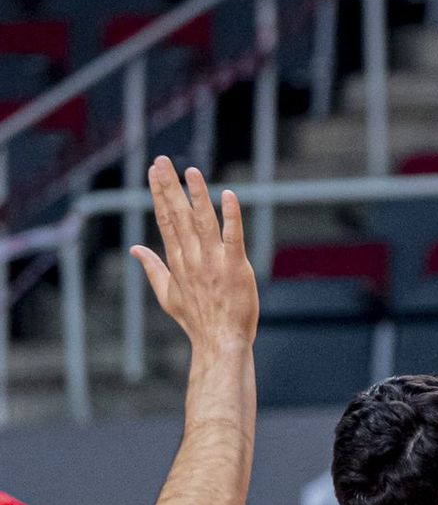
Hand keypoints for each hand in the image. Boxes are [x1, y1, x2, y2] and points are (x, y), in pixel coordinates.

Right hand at [131, 157, 257, 351]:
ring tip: (190, 171)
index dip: (159, 194)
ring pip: (204, 221)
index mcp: (177, 260)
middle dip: (169, 186)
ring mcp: (214, 262)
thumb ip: (152, 268)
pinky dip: (232, 217)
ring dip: (197, 195)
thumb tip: (134, 250)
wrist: (219, 343)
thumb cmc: (196, 321)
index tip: (154, 171)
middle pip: (178, 215)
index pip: (165, 220)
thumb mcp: (167, 295)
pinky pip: (234, 238)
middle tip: (162, 160)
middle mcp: (192, 257)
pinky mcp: (235, 268)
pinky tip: (229, 196)